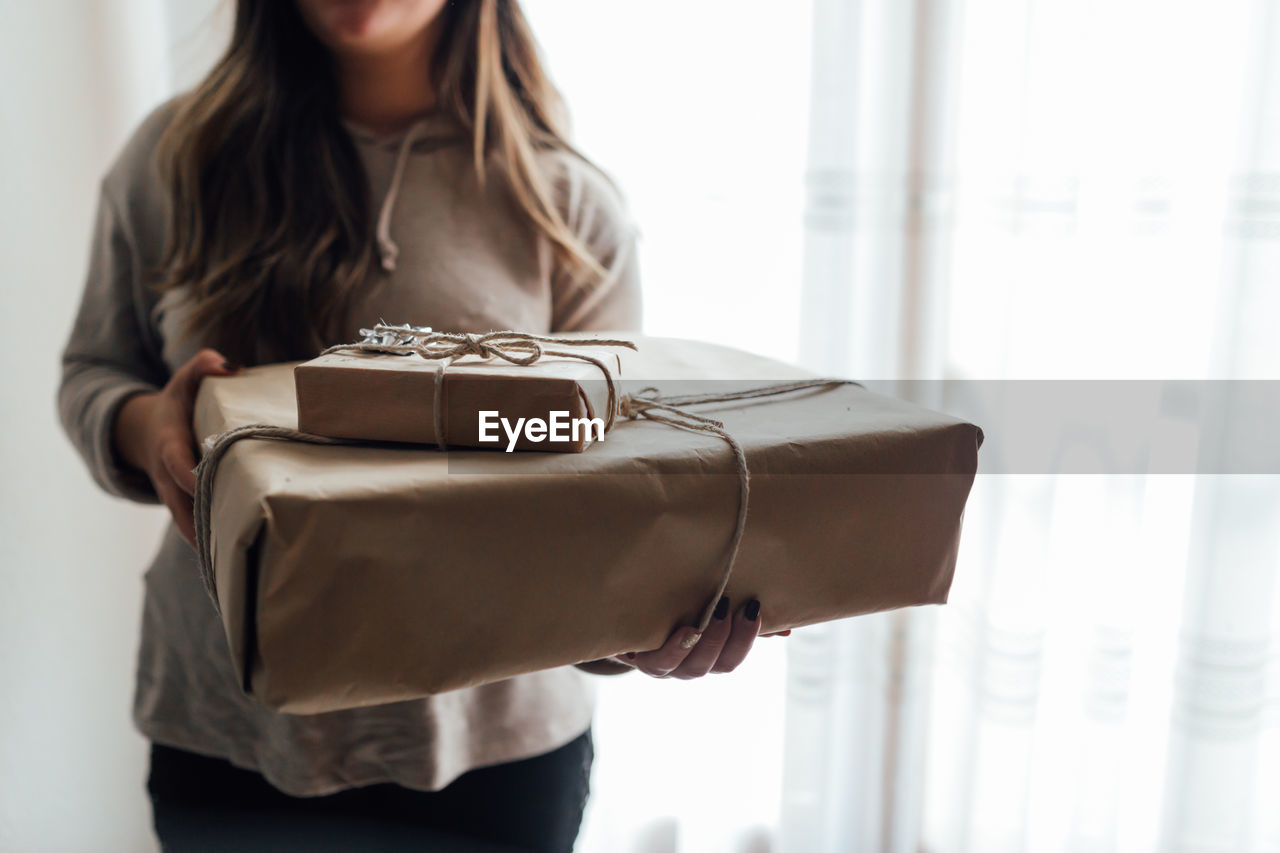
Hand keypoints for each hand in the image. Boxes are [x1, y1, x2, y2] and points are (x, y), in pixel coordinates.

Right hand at [112, 349, 238, 545]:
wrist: (148, 434)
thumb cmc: (178, 405)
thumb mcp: (185, 380)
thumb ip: (203, 367)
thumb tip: (229, 364)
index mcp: (169, 447)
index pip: (179, 465)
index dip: (192, 477)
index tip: (208, 485)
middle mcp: (170, 479)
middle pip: (185, 505)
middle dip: (209, 519)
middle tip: (242, 532)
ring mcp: (176, 499)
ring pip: (191, 527)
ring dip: (213, 543)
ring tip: (245, 557)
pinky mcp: (187, 511)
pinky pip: (199, 533)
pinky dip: (215, 548)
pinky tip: (241, 565)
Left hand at [609, 597, 784, 678]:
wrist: (605, 613)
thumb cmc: (661, 610)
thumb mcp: (701, 608)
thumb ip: (739, 617)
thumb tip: (787, 628)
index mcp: (700, 655)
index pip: (731, 660)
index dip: (747, 639)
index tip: (756, 608)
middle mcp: (681, 665)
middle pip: (716, 666)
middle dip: (734, 638)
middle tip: (743, 606)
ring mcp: (657, 665)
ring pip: (690, 667)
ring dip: (709, 641)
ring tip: (718, 611)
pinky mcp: (634, 657)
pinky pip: (657, 662)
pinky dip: (675, 648)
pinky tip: (688, 629)